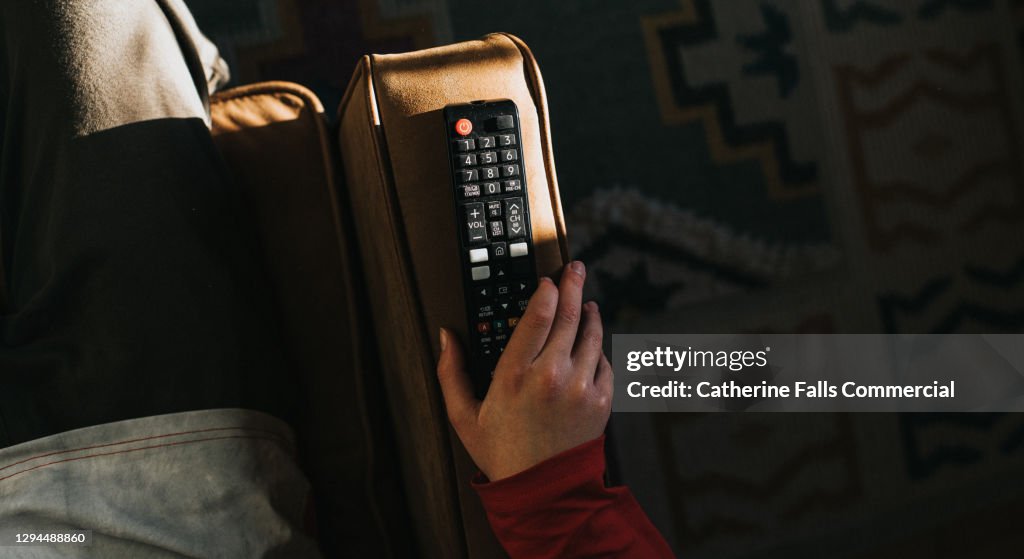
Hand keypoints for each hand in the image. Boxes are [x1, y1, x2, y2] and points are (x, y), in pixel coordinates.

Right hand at [437, 260, 612, 480]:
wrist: (543, 491)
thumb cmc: (501, 454)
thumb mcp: (463, 416)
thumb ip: (451, 373)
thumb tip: (446, 336)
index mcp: (515, 375)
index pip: (537, 316)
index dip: (545, 291)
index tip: (547, 281)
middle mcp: (551, 376)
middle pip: (568, 315)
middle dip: (572, 286)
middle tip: (574, 270)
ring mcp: (580, 387)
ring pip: (591, 334)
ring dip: (590, 313)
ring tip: (587, 303)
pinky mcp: (602, 401)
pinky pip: (604, 362)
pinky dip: (599, 348)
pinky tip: (592, 343)